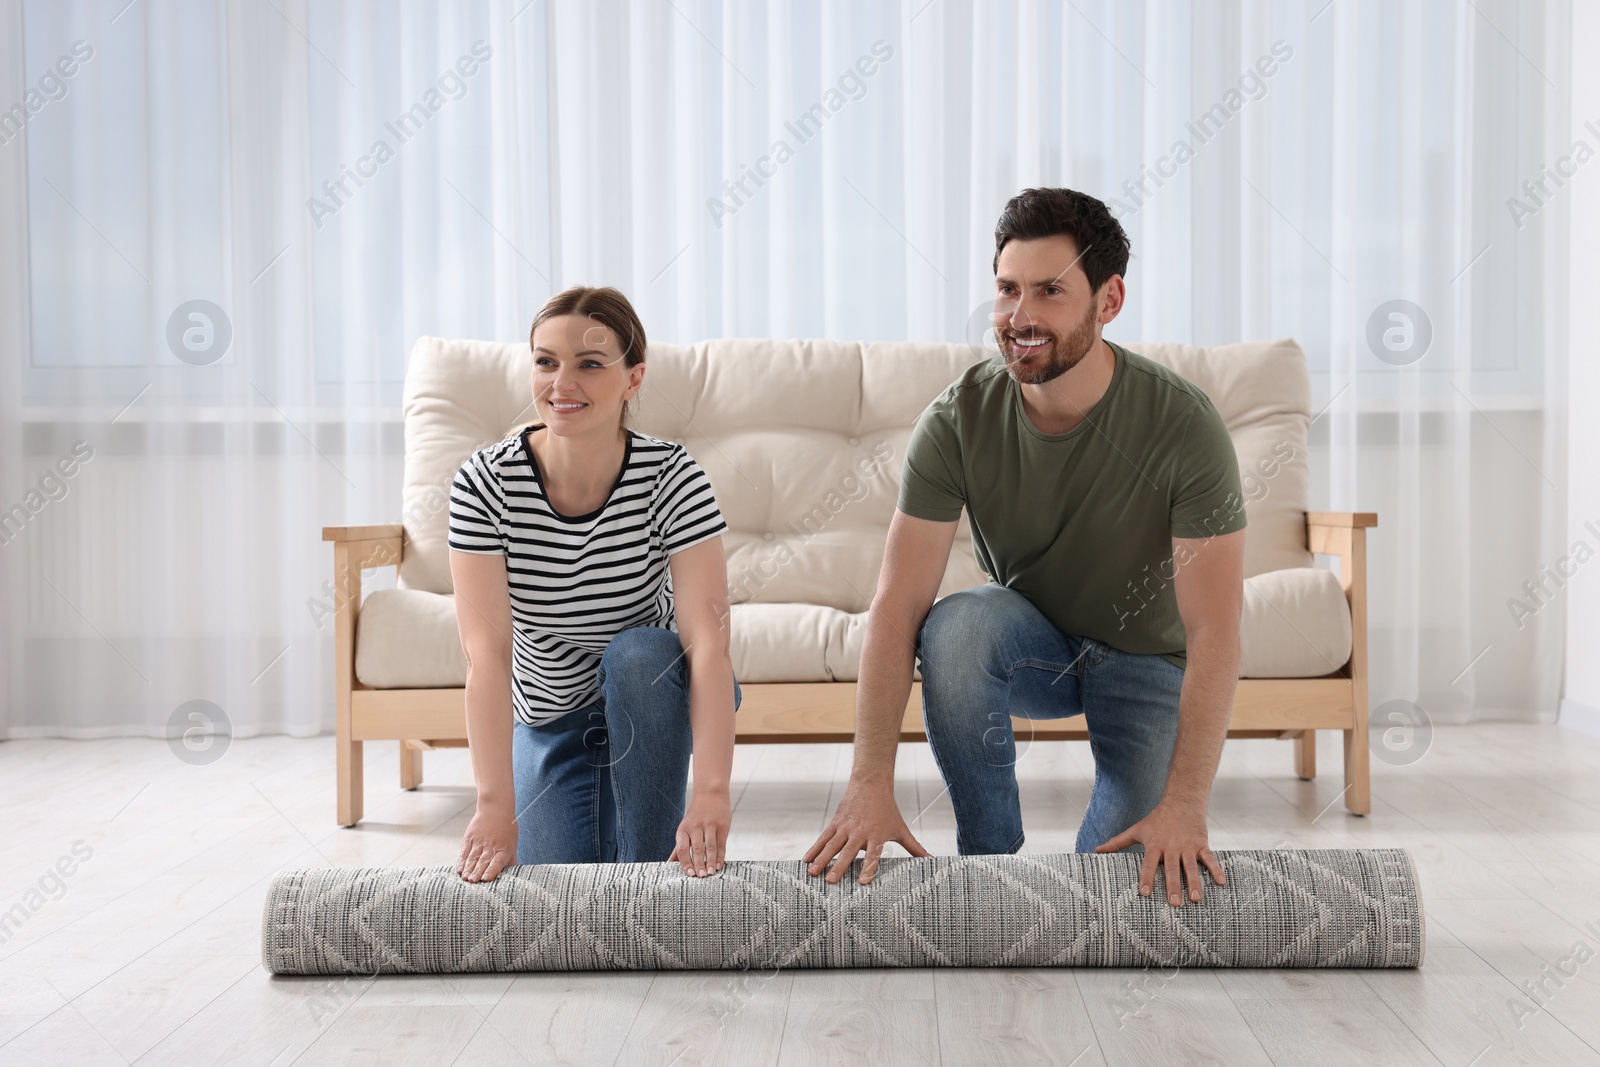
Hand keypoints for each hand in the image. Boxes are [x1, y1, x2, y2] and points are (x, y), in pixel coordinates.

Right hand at [457, 805, 517, 882]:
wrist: (496, 808)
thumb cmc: (507, 829)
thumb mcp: (512, 844)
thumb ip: (510, 860)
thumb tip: (511, 877)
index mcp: (505, 848)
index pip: (497, 862)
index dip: (491, 870)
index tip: (485, 879)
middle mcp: (492, 845)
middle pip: (483, 861)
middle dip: (477, 872)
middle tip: (472, 882)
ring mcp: (480, 840)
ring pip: (473, 857)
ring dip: (468, 869)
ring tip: (465, 878)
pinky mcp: (470, 837)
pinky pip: (465, 851)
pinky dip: (462, 861)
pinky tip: (460, 869)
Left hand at [671, 787, 730, 876]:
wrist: (711, 794)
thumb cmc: (696, 816)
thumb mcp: (684, 829)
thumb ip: (679, 848)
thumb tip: (669, 865)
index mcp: (684, 829)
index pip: (682, 848)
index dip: (685, 862)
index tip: (689, 874)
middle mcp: (695, 826)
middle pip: (697, 849)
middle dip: (699, 864)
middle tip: (701, 876)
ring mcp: (710, 825)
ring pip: (710, 846)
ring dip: (711, 861)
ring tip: (711, 873)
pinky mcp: (722, 825)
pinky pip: (721, 843)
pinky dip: (720, 855)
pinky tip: (719, 865)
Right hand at [804, 778, 929, 884]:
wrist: (871, 785)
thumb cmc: (888, 811)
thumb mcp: (901, 829)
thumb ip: (915, 848)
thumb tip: (932, 860)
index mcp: (877, 836)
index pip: (873, 855)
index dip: (869, 868)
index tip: (862, 882)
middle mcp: (860, 832)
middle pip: (849, 852)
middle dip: (839, 866)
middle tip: (831, 881)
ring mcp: (845, 827)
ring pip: (832, 845)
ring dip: (821, 859)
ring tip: (812, 873)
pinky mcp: (835, 822)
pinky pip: (823, 837)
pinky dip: (814, 848)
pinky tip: (806, 859)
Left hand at [1095, 801, 1225, 905]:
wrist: (1181, 802)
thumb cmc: (1156, 820)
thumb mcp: (1137, 830)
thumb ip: (1117, 843)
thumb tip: (1096, 851)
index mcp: (1155, 845)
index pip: (1149, 864)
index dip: (1146, 878)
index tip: (1144, 893)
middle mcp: (1171, 847)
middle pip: (1172, 869)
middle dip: (1173, 886)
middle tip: (1174, 904)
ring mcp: (1188, 846)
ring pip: (1191, 867)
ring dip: (1195, 883)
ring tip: (1196, 899)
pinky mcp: (1201, 844)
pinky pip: (1210, 859)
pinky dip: (1216, 870)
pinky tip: (1222, 883)